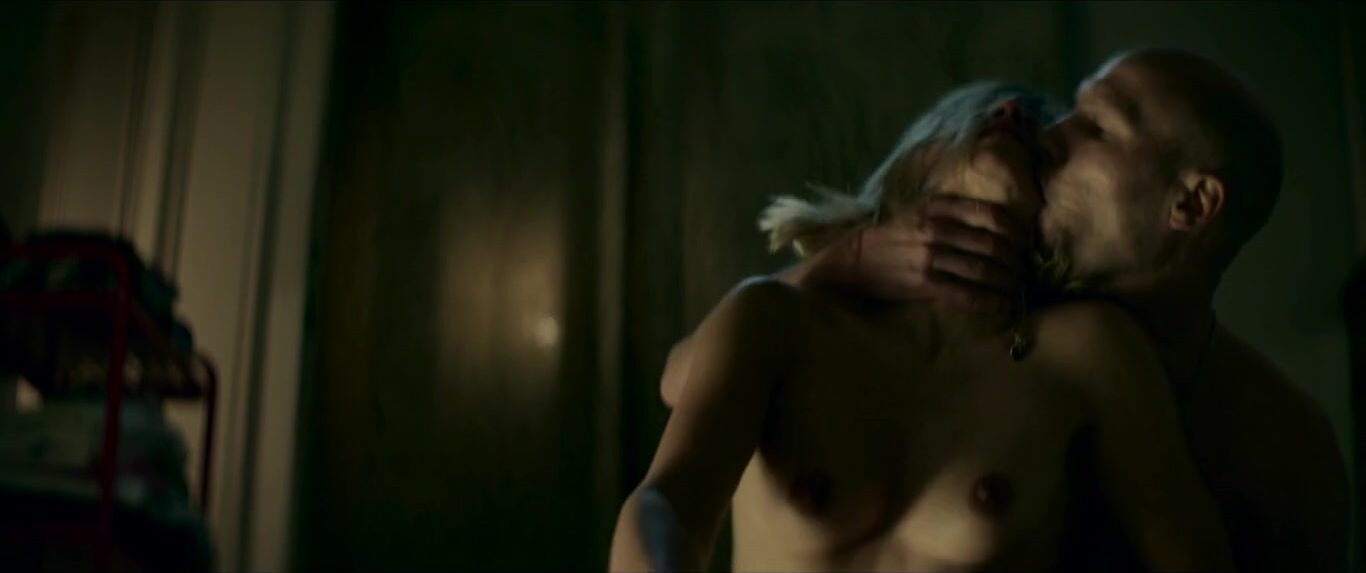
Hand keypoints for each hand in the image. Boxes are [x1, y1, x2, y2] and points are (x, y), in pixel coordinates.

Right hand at [799, 195, 1029, 310]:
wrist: (853, 261)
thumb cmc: (890, 237)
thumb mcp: (918, 211)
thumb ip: (952, 212)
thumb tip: (994, 224)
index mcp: (938, 208)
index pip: (991, 215)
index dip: (1015, 232)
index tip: (1024, 244)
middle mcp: (938, 230)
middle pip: (994, 245)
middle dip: (1017, 261)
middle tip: (1025, 271)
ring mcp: (932, 258)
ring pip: (985, 270)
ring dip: (1008, 283)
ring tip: (1018, 289)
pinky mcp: (925, 284)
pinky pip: (967, 294)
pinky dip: (990, 301)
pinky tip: (1002, 306)